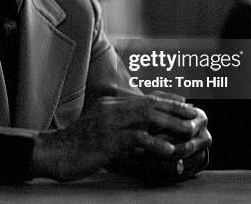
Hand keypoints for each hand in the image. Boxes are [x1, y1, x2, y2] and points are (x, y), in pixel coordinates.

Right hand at [29, 94, 199, 180]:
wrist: (54, 152)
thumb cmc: (76, 144)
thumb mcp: (97, 127)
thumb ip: (117, 122)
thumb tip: (140, 128)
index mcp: (110, 104)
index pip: (144, 97)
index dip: (167, 99)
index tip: (185, 103)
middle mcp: (111, 109)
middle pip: (150, 104)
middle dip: (175, 108)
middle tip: (196, 114)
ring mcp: (109, 123)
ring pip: (147, 118)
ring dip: (171, 124)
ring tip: (190, 131)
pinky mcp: (108, 140)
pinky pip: (136, 139)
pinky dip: (155, 143)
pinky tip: (169, 150)